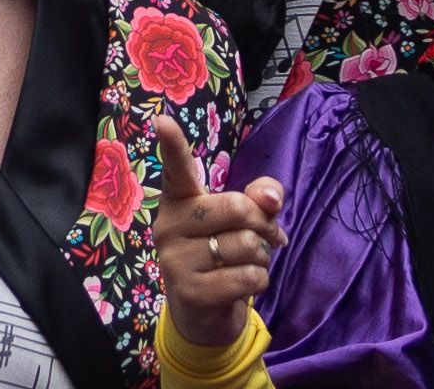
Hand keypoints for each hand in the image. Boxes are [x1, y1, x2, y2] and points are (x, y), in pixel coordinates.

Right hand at [150, 112, 284, 349]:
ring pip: (246, 245)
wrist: (202, 314)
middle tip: (268, 238)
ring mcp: (174, 259)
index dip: (172, 144)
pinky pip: (246, 277)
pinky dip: (259, 281)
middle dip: (264, 225)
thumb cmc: (221, 255)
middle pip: (237, 208)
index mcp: (179, 200)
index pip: (177, 169)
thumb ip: (258, 199)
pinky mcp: (189, 291)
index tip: (162, 120)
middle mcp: (168, 225)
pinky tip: (244, 284)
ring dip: (262, 258)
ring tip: (249, 264)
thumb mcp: (240, 223)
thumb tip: (271, 196)